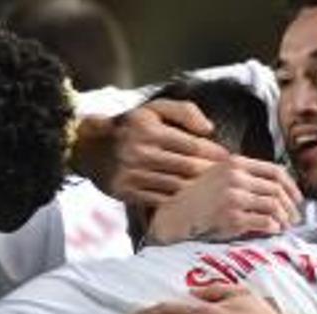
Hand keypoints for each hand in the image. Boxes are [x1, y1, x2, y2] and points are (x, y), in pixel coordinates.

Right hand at [72, 99, 230, 206]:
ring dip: (197, 190)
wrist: (89, 147)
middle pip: (187, 168)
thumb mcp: (154, 109)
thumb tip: (209, 130)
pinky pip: (160, 200)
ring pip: (176, 186)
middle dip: (209, 174)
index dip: (213, 154)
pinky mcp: (126, 191)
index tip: (227, 159)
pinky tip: (190, 200)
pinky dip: (177, 201)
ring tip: (213, 190)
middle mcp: (139, 151)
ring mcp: (131, 174)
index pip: (191, 145)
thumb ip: (184, 111)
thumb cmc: (129, 126)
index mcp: (148, 128)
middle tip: (226, 178)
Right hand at [145, 156, 301, 244]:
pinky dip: (273, 227)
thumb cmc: (198, 200)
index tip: (297, 199)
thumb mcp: (219, 176)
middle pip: (277, 189)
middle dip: (291, 206)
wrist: (174, 216)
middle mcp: (235, 177)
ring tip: (284, 226)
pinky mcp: (231, 217)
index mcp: (234, 163)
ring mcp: (233, 197)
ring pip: (274, 205)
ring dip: (284, 218)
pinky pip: (264, 222)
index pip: (275, 170)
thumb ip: (244, 176)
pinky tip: (272, 230)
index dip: (292, 186)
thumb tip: (277, 189)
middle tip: (295, 217)